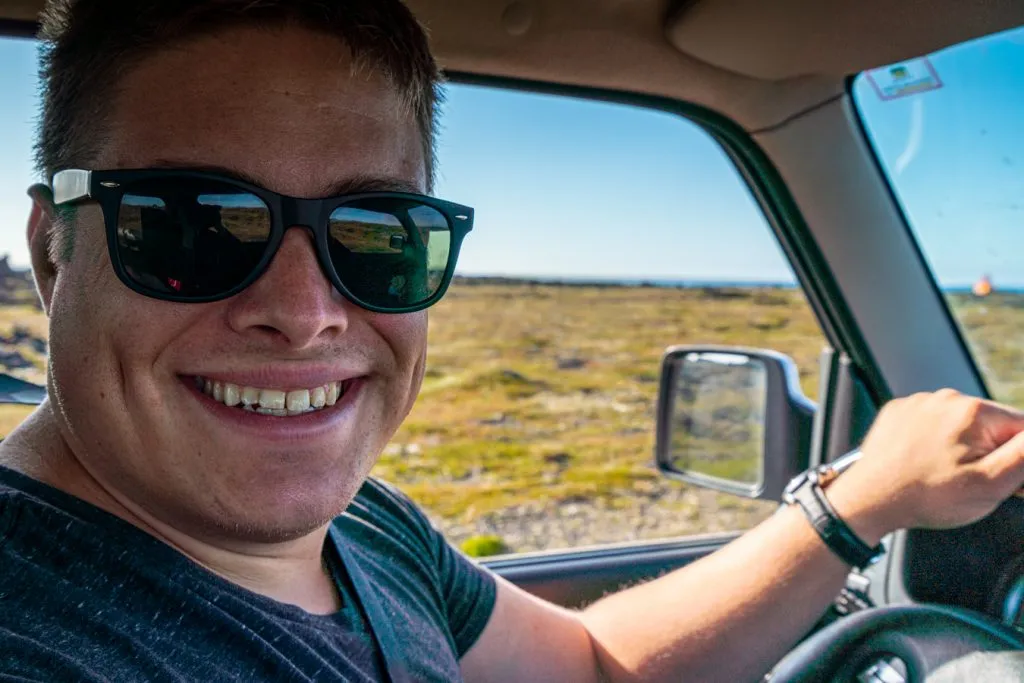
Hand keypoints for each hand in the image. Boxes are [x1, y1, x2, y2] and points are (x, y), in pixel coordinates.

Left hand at [826, 389, 1023, 543]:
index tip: (1007, 478)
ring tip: (943, 475)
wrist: (869, 499)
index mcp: (974, 411)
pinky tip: (924, 464)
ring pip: (962, 426)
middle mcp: (945, 398)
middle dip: (991, 453)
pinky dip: (934, 442)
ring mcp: (919, 403)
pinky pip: (931, 425)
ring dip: (963, 448)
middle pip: (992, 426)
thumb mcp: (990, 483)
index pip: (1023, 428)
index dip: (1020, 458)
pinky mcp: (899, 413)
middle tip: (970, 481)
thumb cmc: (926, 496)